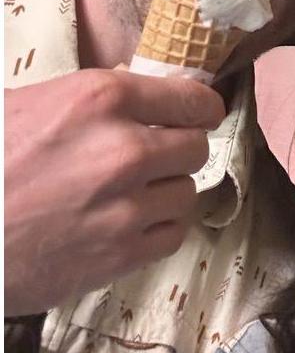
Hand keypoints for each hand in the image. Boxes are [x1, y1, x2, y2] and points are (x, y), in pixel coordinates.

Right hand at [4, 69, 224, 315]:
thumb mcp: (37, 102)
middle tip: (155, 154)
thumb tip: (149, 97)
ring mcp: (125, 207)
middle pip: (196, 146)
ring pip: (187, 192)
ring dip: (165, 190)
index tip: (198, 114)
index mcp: (103, 98)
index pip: (193, 98)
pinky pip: (173, 234)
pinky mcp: (119, 255)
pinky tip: (129, 221)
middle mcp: (124, 149)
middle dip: (179, 148)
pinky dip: (157, 228)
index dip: (199, 107)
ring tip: (131, 191)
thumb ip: (101, 99)